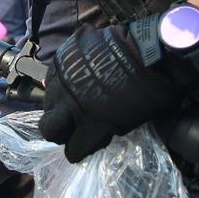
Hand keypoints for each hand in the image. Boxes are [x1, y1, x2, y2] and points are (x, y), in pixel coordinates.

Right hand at [38, 22, 180, 162]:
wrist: (150, 48)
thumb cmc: (149, 90)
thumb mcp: (130, 120)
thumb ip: (106, 129)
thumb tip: (93, 133)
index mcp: (92, 123)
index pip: (74, 150)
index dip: (79, 150)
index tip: (83, 146)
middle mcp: (72, 104)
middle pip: (49, 130)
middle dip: (58, 133)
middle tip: (70, 128)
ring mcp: (64, 80)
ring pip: (47, 103)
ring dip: (58, 107)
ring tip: (72, 103)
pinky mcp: (62, 59)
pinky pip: (52, 79)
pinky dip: (59, 84)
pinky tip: (71, 83)